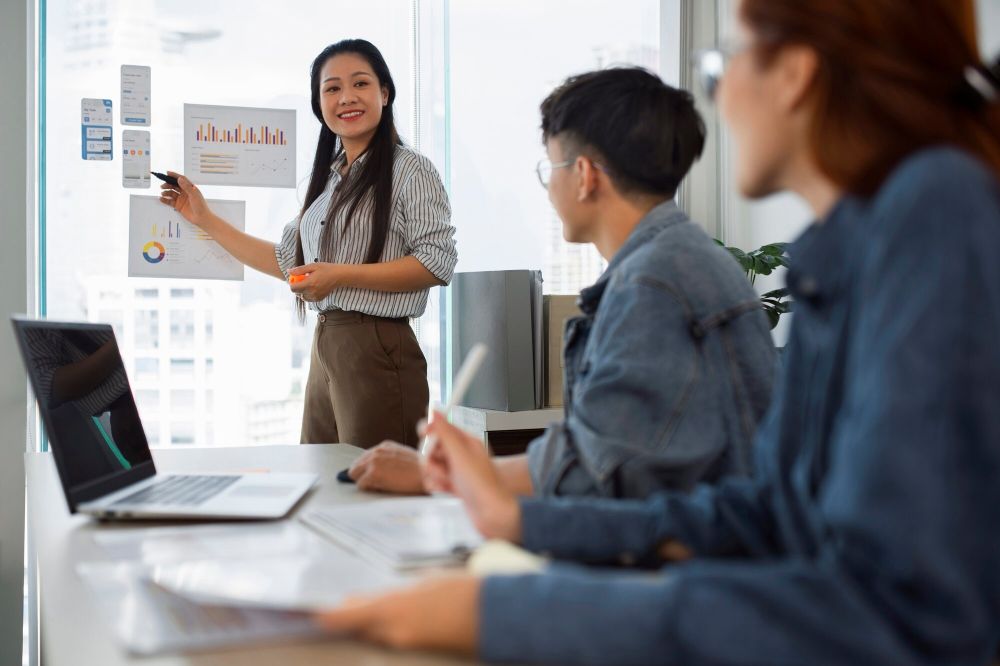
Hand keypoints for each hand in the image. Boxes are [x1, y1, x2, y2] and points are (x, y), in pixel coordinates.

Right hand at [158, 171, 210, 226]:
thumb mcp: (194, 195)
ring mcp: (181, 199)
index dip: (174, 175)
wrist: (201, 218)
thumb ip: (186, 187)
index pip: (181, 179)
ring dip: (166, 192)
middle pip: (174, 186)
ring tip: (163, 193)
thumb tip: (179, 179)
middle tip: (163, 186)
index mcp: (190, 188)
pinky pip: (170, 201)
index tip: (167, 173)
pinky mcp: (178, 205)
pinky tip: (161, 198)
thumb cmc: (201, 206)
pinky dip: (165, 199)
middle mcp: (185, 192)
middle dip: (168, 184)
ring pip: (171, 193)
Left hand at [288, 262, 345, 301]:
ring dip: (302, 291)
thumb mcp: (312, 266)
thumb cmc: (326, 269)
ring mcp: (316, 297)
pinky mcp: (319, 299)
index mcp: (309, 283)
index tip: (294, 279)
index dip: (291, 284)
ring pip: (302, 297)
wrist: (339, 276)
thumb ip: (299, 270)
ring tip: (307, 284)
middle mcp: (312, 292)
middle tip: (301, 280)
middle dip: (296, 287)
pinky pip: (309, 299)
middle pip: (297, 293)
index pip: (293, 288)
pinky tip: (312, 287)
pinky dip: (307, 294)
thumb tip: (289, 271)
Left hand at [315, 574, 479, 653]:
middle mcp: (394, 633)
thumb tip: (362, 602)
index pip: (345, 618)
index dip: (325, 616)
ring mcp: (407, 645)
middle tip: (342, 605)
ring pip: (376, 634)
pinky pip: (394, 640)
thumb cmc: (462, 591)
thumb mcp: (423, 582)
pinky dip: (388, 630)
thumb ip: (389, 594)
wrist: (495, 614)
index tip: (312, 613)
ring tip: (370, 607)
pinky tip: (396, 617)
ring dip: (370, 623)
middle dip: (350, 618)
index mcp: (393, 610)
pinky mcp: (420, 651)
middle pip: (359, 628)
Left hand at [349, 442, 426, 493]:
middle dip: (363, 475)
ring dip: (365, 481)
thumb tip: (379, 471)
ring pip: (355, 474)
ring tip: (381, 485)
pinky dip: (368, 489)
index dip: (367, 469)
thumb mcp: (404, 458)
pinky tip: (382, 488)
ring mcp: (374, 461)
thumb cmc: (421, 470)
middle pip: (356, 466)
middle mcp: (377, 451)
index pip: (364, 458)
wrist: (427, 474)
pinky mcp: (373, 472)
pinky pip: (360, 484)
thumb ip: (389, 460)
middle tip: (376, 483)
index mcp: (385, 446)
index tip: (372, 477)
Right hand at [421, 413, 521, 542]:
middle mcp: (461, 454)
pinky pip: (434, 480)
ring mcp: (457, 470)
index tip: (424, 433)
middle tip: (441, 466)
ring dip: (434, 473)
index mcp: (466, 441)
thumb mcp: (461, 455)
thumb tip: (434, 411)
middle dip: (430, 457)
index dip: (431, 429)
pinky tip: (444, 490)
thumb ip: (445, 432)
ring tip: (446, 481)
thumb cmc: (484, 486)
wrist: (493, 515)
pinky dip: (436, 485)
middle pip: (432, 447)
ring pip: (432, 464)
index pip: (442, 427)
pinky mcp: (454, 485)